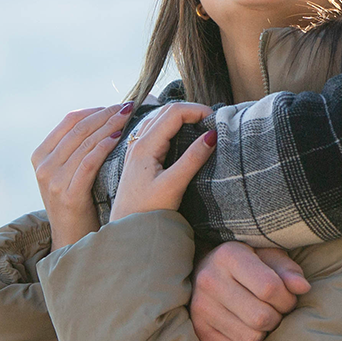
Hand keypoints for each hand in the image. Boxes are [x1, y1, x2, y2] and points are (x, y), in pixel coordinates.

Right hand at [32, 103, 133, 248]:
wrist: (72, 240)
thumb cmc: (78, 201)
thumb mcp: (69, 172)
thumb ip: (78, 147)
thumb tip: (105, 117)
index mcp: (40, 155)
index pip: (70, 120)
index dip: (95, 110)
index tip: (116, 105)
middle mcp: (43, 166)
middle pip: (79, 129)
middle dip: (106, 115)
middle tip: (129, 106)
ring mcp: (53, 181)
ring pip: (85, 142)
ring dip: (110, 126)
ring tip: (129, 118)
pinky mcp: (68, 194)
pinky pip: (88, 162)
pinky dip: (104, 147)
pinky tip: (119, 139)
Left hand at [111, 101, 215, 222]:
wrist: (125, 229)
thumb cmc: (147, 212)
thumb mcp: (173, 186)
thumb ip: (192, 159)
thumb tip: (212, 135)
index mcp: (145, 146)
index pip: (173, 113)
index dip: (197, 111)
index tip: (216, 120)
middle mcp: (138, 143)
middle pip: (166, 111)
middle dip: (191, 110)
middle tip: (212, 121)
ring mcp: (137, 149)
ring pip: (160, 119)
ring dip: (181, 116)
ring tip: (201, 125)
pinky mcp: (139, 157)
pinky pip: (156, 130)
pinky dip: (172, 125)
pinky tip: (182, 134)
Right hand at [191, 243, 310, 340]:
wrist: (208, 270)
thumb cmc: (248, 262)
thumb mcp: (269, 256)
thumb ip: (288, 270)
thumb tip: (303, 288)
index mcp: (229, 256)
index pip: (269, 288)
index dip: (287, 299)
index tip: (288, 298)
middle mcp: (209, 280)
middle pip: (260, 317)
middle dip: (277, 317)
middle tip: (276, 310)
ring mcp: (201, 307)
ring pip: (250, 338)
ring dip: (264, 333)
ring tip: (262, 319)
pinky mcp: (199, 330)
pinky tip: (247, 329)